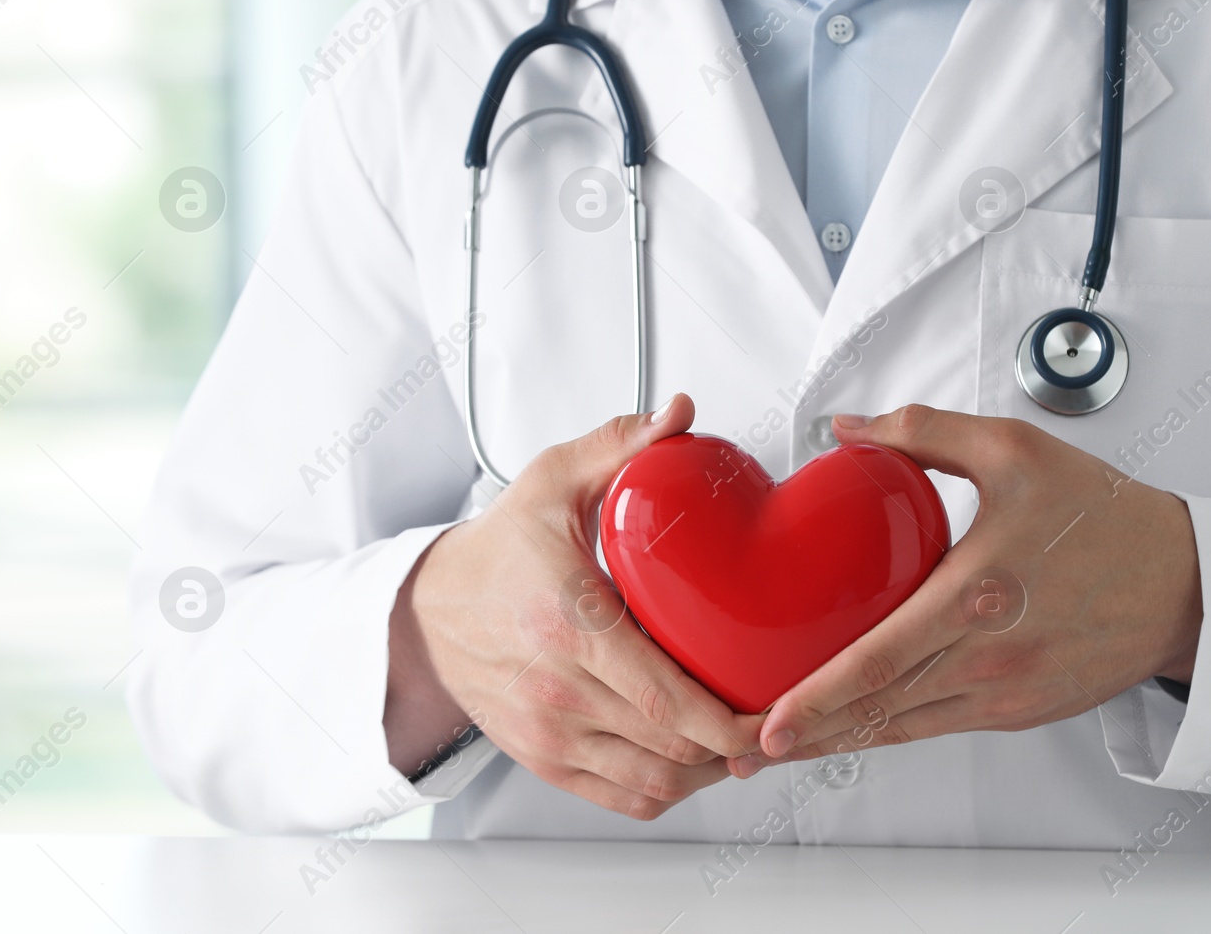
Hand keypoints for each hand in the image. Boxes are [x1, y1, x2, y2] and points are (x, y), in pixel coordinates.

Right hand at [385, 393, 764, 819]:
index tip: (778, 700)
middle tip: (782, 714)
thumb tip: (681, 414)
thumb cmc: (498, 550)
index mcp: (568, 621)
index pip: (664, 696)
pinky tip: (701, 760)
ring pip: (657, 782)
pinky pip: (626, 797)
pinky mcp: (545, 760)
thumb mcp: (552, 481)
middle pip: (673, 746)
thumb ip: (620, 445)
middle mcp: (557, 688)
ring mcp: (549, 733)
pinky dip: (674, 789)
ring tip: (748, 736)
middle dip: (740, 741)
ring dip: (713, 770)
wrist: (428, 611)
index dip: (732, 717)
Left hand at [732, 404, 1200, 772]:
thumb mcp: (1014, 450)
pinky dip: (889, 730)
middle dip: (808, 737)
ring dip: (840, 742)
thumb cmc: (1105, 515)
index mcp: (980, 592)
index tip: (768, 721)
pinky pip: (939, 725)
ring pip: (904, 729)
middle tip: (745, 750)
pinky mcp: (1021, 711)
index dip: (817, 699)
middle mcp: (990, 655)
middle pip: (879, 711)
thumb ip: (923, 432)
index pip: (879, 661)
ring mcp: (1006, 692)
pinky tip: (852, 727)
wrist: (1187, 583)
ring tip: (781, 749)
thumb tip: (847, 430)